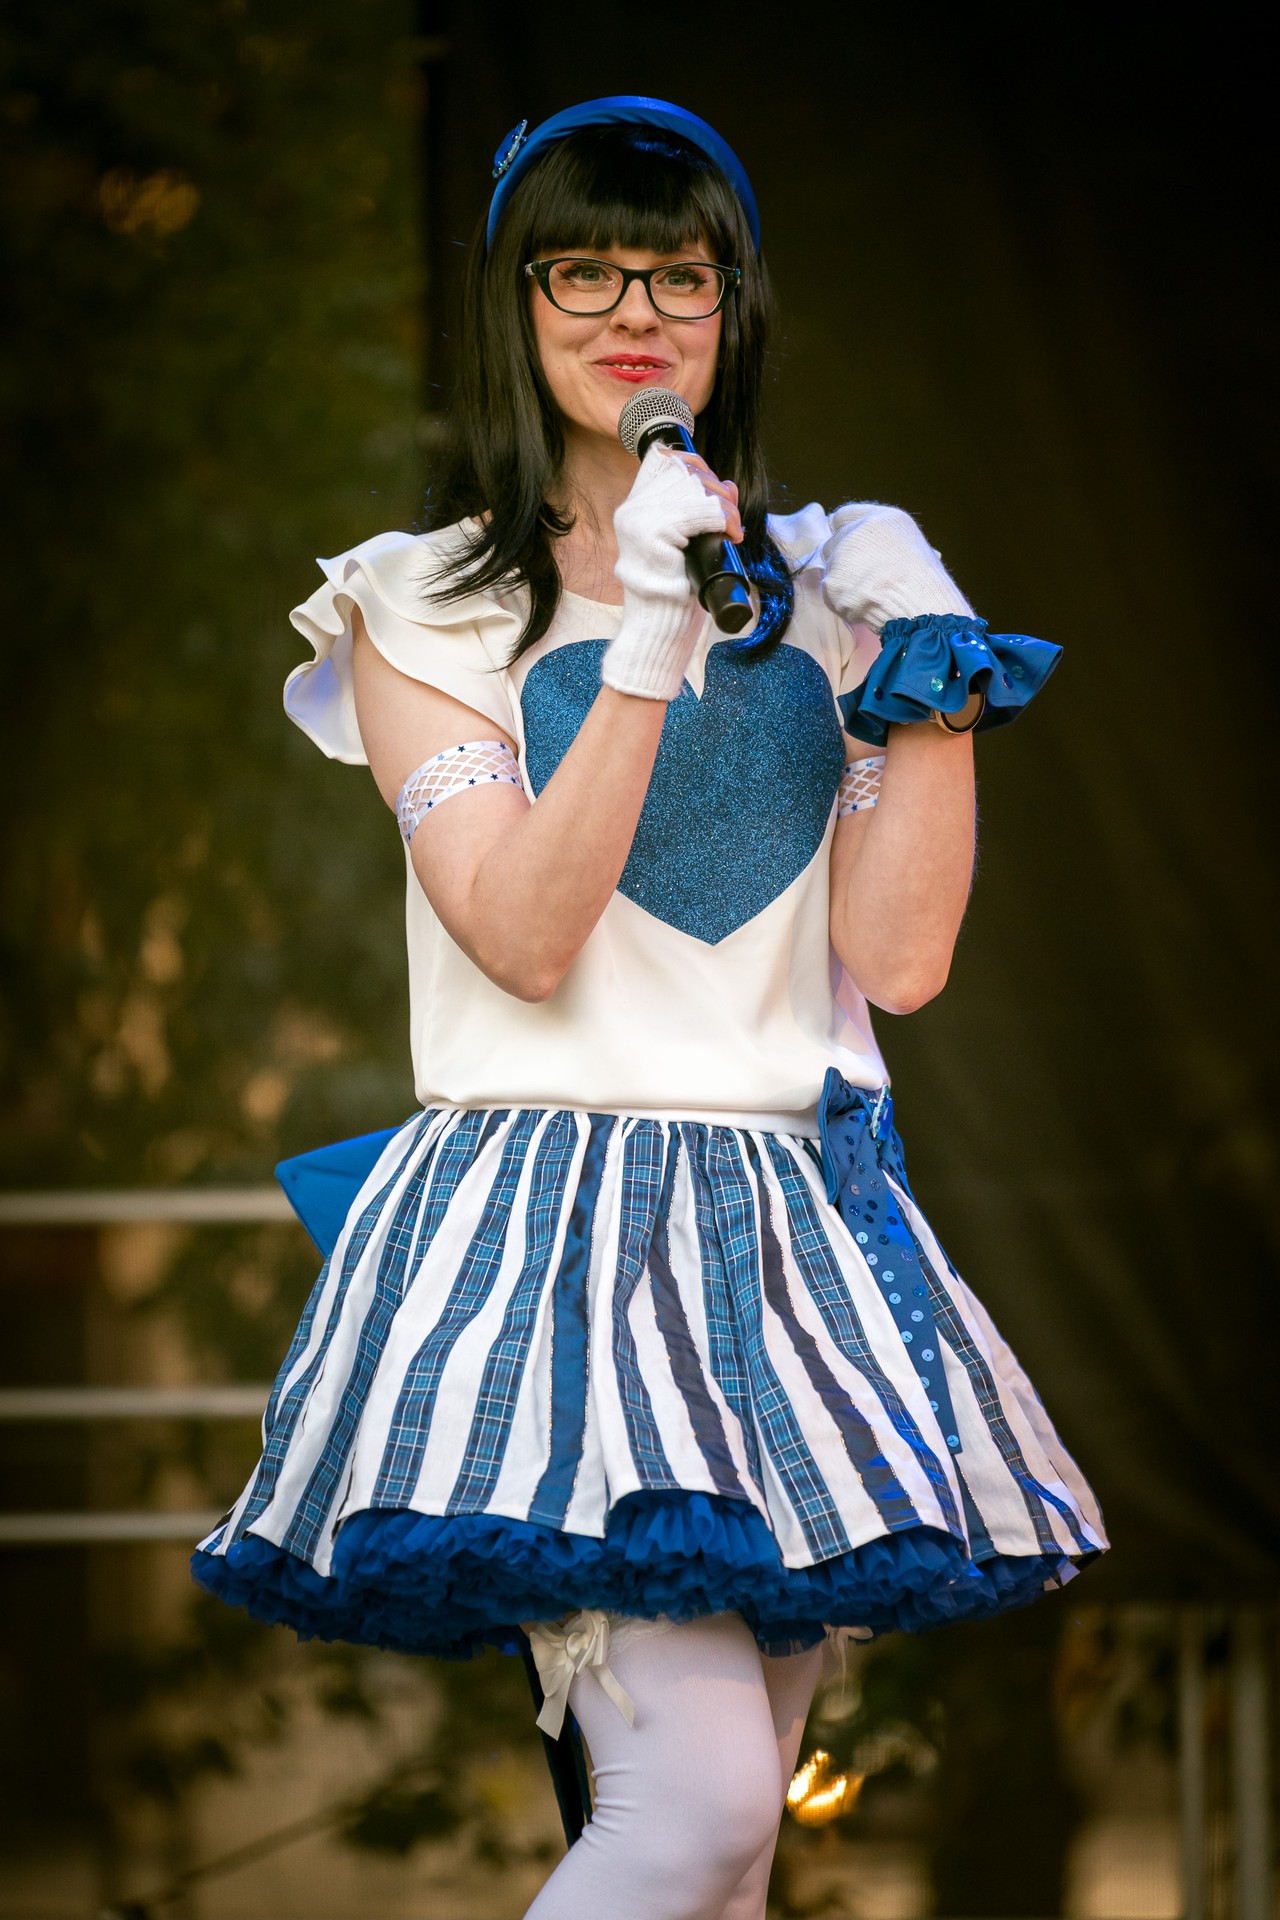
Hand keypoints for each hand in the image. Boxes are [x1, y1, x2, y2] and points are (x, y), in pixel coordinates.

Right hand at [604, 444, 731, 701]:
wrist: (659, 630)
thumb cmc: (675, 593)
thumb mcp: (689, 544)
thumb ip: (700, 513)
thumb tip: (728, 486)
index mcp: (635, 508)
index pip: (664, 459)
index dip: (696, 465)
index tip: (717, 490)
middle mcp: (631, 510)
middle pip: (683, 470)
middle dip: (717, 488)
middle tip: (733, 519)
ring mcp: (637, 521)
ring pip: (694, 487)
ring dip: (724, 505)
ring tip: (733, 529)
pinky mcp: (651, 534)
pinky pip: (698, 509)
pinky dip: (722, 517)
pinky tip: (730, 533)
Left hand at [820, 502, 971, 634]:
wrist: (921, 605)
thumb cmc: (922, 579)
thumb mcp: (908, 542)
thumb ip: (878, 536)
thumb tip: (853, 537)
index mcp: (877, 519)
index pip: (842, 517)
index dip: (844, 532)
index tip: (850, 547)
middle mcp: (855, 532)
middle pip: (832, 544)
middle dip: (843, 560)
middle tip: (864, 577)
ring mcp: (841, 558)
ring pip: (831, 571)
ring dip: (844, 583)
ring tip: (870, 593)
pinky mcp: (833, 583)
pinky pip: (831, 594)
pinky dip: (843, 602)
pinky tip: (864, 605)